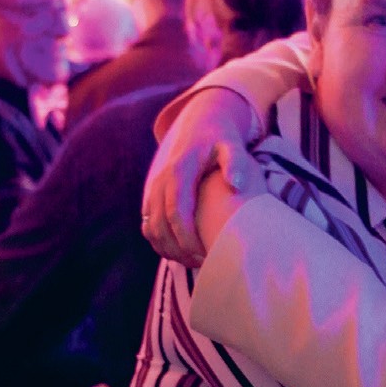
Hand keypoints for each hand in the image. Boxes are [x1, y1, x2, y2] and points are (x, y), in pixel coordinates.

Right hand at [141, 89, 258, 265]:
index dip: (188, 237)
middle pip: (160, 225)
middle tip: (203, 265)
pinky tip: (179, 253)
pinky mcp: (151, 193)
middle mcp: (161, 180)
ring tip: (193, 263)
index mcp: (179, 170)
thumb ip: (236, 163)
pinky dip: (159, 241)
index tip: (206, 254)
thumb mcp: (232, 145)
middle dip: (178, 249)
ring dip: (167, 249)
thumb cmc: (221, 138)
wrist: (199, 121)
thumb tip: (237, 185)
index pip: (177, 212)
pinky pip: (148, 223)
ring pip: (151, 227)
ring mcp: (153, 187)